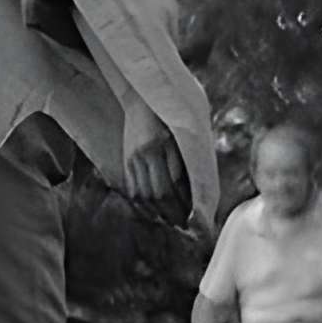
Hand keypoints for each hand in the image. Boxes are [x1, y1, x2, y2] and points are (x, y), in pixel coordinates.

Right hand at [120, 102, 188, 222]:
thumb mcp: (183, 132)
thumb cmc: (172, 114)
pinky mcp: (127, 158)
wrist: (143, 97)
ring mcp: (133, 156)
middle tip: (184, 225)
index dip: (183, 203)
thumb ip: (186, 159)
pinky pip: (133, 187)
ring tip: (170, 221)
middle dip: (172, 212)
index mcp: (163, 143)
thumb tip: (193, 191)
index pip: (174, 183)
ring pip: (143, 193)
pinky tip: (153, 212)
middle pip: (158, 192)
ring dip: (157, 212)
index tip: (194, 215)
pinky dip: (143, 204)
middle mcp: (146, 151)